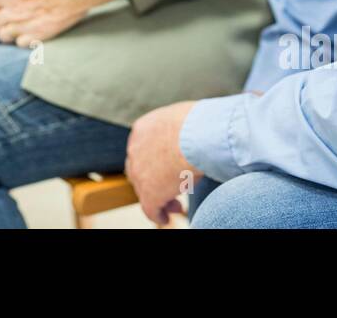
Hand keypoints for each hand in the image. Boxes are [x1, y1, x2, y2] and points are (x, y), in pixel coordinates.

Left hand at [0, 0, 120, 47]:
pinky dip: (24, 39)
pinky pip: (22, 44)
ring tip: (20, 24)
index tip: (5, 0)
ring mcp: (29, 25)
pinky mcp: (43, 35)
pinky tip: (33, 30)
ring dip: (9, 31)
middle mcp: (16, 10)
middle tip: (11, 14)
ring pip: (4, 36)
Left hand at [125, 101, 201, 225]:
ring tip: (176, 207)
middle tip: (171, 188)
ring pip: (145, 190)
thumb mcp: (184, 118)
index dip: (154, 161)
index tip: (168, 168)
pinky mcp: (150, 193)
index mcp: (143, 128)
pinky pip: (150, 208)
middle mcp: (135, 149)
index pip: (143, 148)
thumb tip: (194, 132)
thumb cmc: (201, 122)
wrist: (199, 135)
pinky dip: (158, 215)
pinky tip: (166, 219)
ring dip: (159, 199)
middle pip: (140, 169)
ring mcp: (140, 172)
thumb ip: (179, 128)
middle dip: (155, 180)